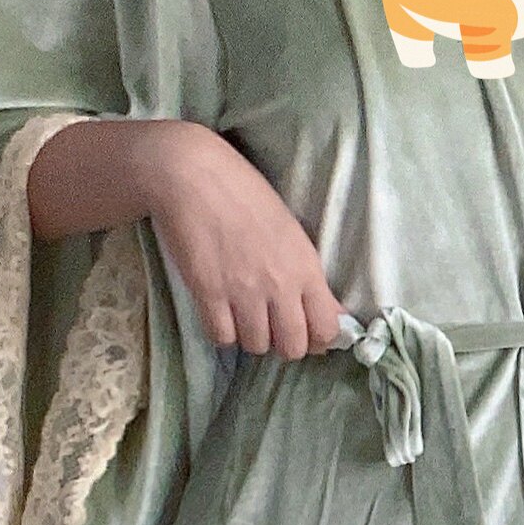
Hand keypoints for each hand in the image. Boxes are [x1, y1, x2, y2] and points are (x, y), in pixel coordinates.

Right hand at [144, 124, 346, 360]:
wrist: (194, 177)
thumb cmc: (246, 194)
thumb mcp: (291, 231)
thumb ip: (308, 275)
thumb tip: (328, 311)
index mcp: (306, 267)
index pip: (326, 329)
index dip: (318, 338)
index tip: (305, 330)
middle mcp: (280, 285)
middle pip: (292, 347)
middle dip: (284, 343)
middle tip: (271, 325)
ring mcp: (244, 292)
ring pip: (256, 346)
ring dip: (250, 336)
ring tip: (242, 314)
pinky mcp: (209, 294)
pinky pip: (222, 337)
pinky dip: (222, 331)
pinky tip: (220, 312)